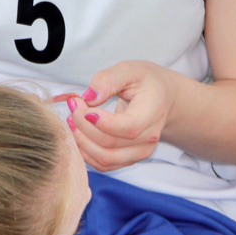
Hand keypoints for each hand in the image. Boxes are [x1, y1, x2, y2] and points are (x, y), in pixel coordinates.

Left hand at [60, 61, 176, 170]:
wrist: (163, 98)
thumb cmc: (145, 82)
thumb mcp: (129, 70)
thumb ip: (108, 80)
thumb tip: (89, 98)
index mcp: (153, 113)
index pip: (128, 128)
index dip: (101, 122)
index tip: (80, 103)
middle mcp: (149, 138)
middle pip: (110, 144)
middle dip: (83, 126)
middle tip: (73, 105)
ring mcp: (141, 152)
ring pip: (105, 159)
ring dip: (82, 142)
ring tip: (72, 119)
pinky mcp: (130, 159)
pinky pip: (104, 164)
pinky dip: (86, 152)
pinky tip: (79, 133)